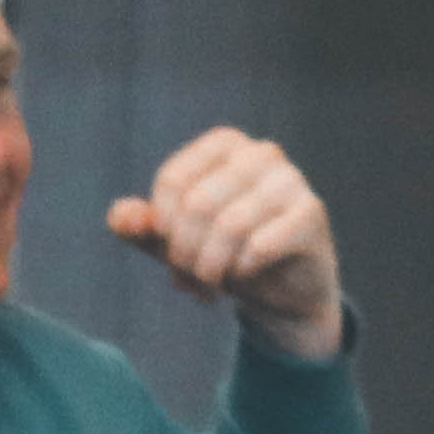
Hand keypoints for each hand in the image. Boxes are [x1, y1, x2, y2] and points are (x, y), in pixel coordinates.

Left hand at [106, 127, 345, 353]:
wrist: (285, 289)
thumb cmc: (227, 253)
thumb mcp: (176, 241)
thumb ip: (142, 226)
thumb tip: (123, 218)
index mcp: (224, 144)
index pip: (173, 181)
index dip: (162, 228)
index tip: (170, 255)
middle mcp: (260, 153)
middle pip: (198, 204)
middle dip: (185, 254)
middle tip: (188, 281)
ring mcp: (290, 180)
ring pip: (230, 226)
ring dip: (210, 268)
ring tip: (209, 287)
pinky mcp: (311, 214)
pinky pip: (260, 245)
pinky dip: (241, 271)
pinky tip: (242, 279)